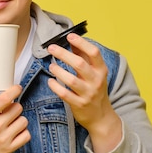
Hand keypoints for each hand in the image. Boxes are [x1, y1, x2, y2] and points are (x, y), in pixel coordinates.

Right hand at [0, 80, 30, 152]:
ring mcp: (3, 138)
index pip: (5, 98)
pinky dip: (23, 132)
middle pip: (17, 108)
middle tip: (8, 110)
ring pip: (23, 121)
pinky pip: (26, 136)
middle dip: (14, 106)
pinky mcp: (8, 149)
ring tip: (11, 121)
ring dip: (18, 119)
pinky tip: (15, 131)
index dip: (14, 90)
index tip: (16, 88)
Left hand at [47, 33, 121, 152]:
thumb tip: (73, 42)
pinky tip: (50, 81)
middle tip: (51, 48)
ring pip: (71, 80)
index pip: (94, 53)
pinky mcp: (79, 105)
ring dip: (58, 71)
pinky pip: (65, 94)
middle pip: (80, 64)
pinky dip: (56, 87)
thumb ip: (84, 57)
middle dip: (63, 54)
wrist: (101, 116)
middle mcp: (96, 81)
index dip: (81, 43)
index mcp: (101, 70)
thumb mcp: (94, 73)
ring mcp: (88, 94)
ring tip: (51, 66)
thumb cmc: (95, 90)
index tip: (69, 36)